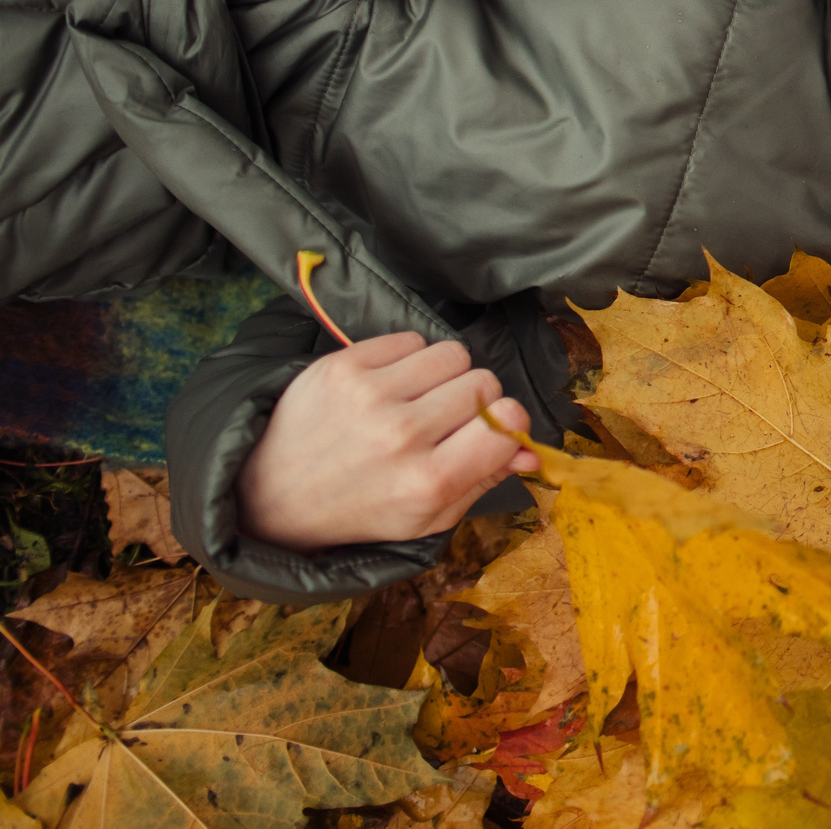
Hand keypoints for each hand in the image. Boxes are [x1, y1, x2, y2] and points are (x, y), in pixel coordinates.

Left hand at [236, 333, 537, 553]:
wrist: (272, 494)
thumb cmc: (360, 508)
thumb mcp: (427, 518)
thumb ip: (484, 481)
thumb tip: (531, 451)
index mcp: (428, 482)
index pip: (508, 420)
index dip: (506, 423)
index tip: (488, 431)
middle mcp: (401, 436)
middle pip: (485, 382)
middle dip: (474, 400)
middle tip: (442, 422)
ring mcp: (369, 396)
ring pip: (453, 354)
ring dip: (442, 376)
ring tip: (415, 400)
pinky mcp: (342, 366)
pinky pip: (411, 339)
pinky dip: (407, 360)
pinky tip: (386, 388)